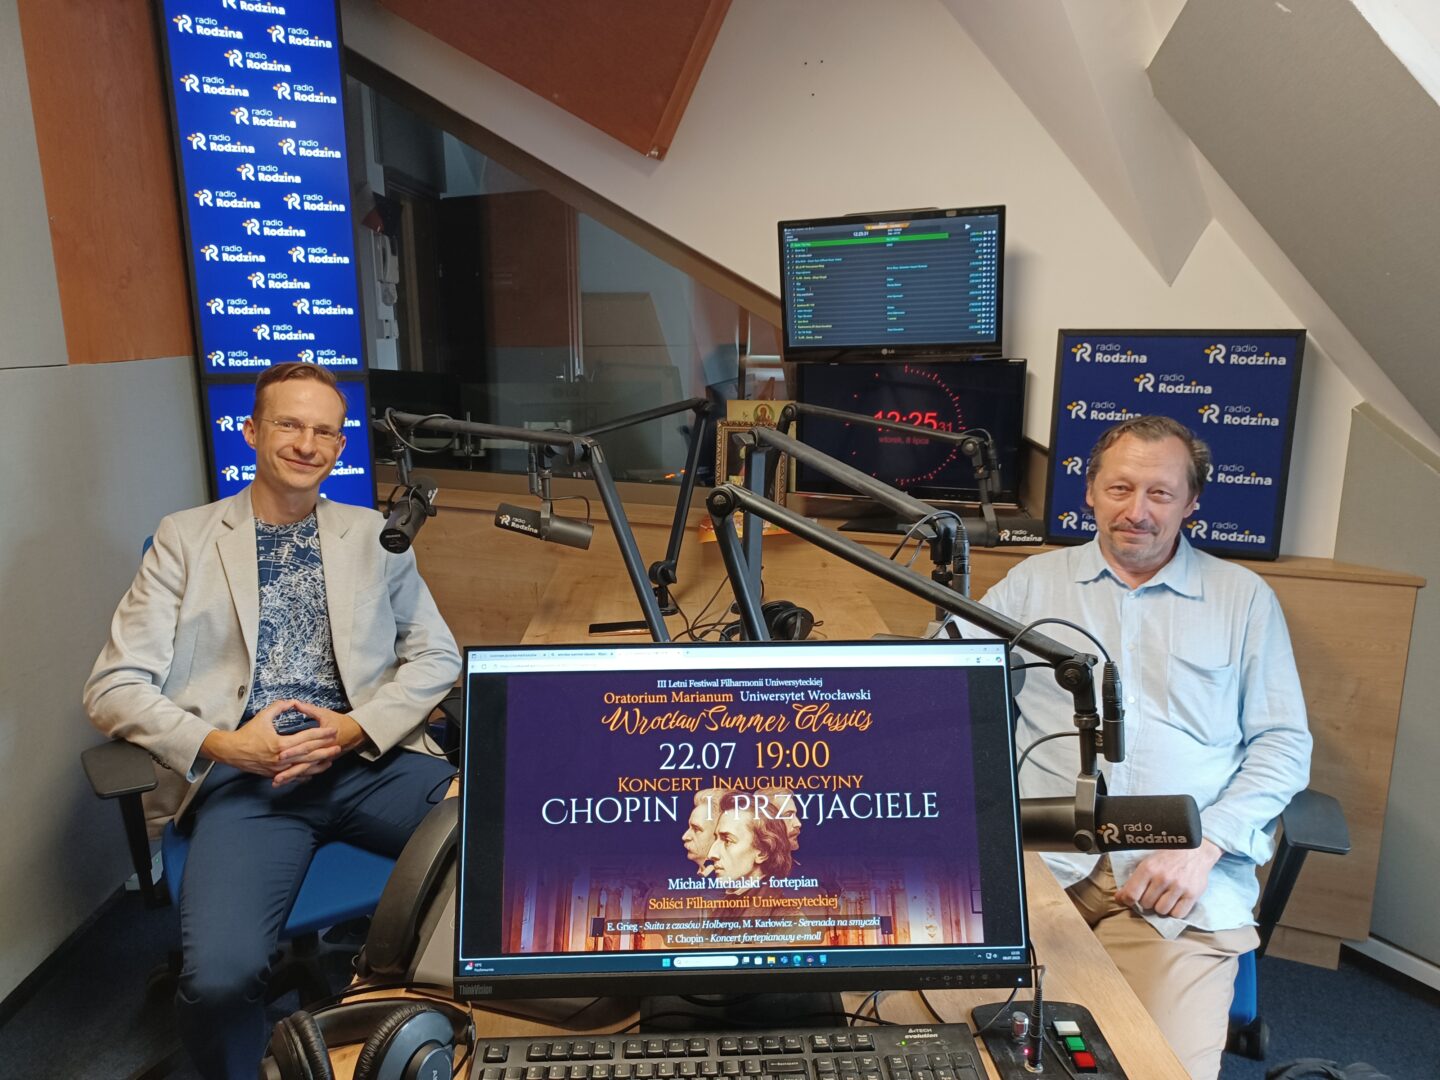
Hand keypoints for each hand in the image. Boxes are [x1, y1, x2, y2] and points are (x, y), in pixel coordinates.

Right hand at [200, 699, 339, 785]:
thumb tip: (292, 701)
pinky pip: (293, 776)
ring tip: (331, 759)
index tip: (333, 730)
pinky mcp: (275, 774)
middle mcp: (281, 758)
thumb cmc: (247, 733)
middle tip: (338, 745)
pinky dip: (305, 774)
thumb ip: (278, 707)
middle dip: (325, 749)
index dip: (321, 734)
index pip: (306, 738)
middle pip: (309, 754)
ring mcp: (278, 769)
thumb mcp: (263, 716)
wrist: (231, 751)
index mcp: (280, 744)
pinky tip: (314, 772)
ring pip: (303, 767)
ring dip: (319, 764)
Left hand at [271, 702, 366, 785]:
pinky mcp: (319, 764)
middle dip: (288, 771)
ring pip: (304, 771)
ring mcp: (321, 760)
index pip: (305, 747)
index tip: (280, 755)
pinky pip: (307, 773)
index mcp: (320, 740)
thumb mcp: (323, 713)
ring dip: (291, 777)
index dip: (293, 751)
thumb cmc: (338, 721)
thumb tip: (293, 703)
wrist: (355, 732)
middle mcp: (320, 753)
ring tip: (276, 782)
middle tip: (274, 776)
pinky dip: (297, 778)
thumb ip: (308, 709)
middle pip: (303, 764)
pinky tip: (286, 783)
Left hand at [1114, 839, 1221, 918]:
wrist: (1195, 850)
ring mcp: (1179, 887)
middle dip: (1146, 901)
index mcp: (1148, 868)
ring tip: (1164, 897)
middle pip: (1146, 904)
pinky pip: (1178, 914)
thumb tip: (1119, 898)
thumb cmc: (1167, 856)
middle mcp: (1163, 878)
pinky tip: (1174, 902)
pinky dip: (1174, 911)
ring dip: (1160, 907)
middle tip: (1152, 893)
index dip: (1127, 900)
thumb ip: (1134, 880)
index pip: (1132, 893)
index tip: (1128, 900)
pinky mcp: (1192, 894)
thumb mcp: (1148, 862)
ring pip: (1161, 910)